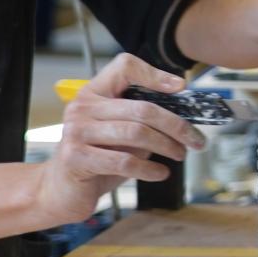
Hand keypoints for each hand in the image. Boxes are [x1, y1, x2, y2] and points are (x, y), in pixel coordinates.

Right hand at [37, 54, 203, 223]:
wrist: (62, 189)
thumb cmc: (97, 157)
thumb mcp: (120, 131)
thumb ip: (141, 118)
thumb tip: (183, 113)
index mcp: (94, 93)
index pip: (124, 67)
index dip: (155, 74)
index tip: (180, 88)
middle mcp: (82, 108)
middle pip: (142, 108)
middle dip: (176, 125)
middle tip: (194, 139)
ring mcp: (77, 132)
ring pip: (136, 133)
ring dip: (166, 146)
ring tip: (180, 154)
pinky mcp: (76, 158)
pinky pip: (124, 161)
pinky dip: (149, 168)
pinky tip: (160, 172)